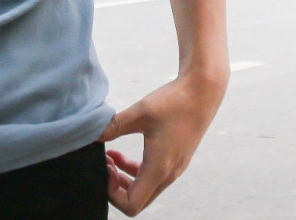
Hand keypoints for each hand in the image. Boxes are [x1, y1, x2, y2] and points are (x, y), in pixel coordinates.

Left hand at [100, 69, 225, 214]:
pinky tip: (122, 154)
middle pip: (137, 201)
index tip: (106, 166)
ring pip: (144, 190)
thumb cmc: (175, 101)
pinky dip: (135, 171)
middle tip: (105, 164)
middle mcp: (169, 174)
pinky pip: (152, 178)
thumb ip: (113, 126)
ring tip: (110, 158)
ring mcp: (174, 168)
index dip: (111, 192)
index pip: (131, 205)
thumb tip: (91, 134)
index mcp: (159, 168)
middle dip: (115, 188)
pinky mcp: (176, 159)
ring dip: (124, 180)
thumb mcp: (140, 112)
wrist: (204, 90)